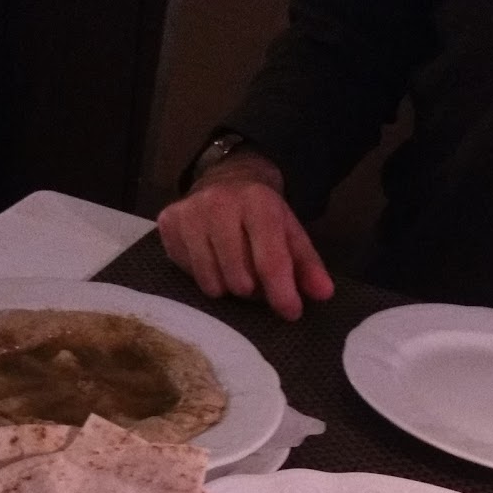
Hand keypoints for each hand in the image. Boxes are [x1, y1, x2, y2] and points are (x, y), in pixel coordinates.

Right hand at [157, 154, 333, 320]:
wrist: (225, 180)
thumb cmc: (261, 217)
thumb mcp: (289, 234)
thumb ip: (307, 265)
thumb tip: (324, 294)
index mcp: (257, 202)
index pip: (270, 258)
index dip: (281, 292)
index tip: (291, 312)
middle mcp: (220, 203)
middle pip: (239, 278)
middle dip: (253, 289)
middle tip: (255, 280)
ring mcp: (189, 213)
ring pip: (212, 282)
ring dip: (227, 286)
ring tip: (234, 270)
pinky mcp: (168, 223)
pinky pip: (188, 275)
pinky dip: (204, 276)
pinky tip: (211, 259)